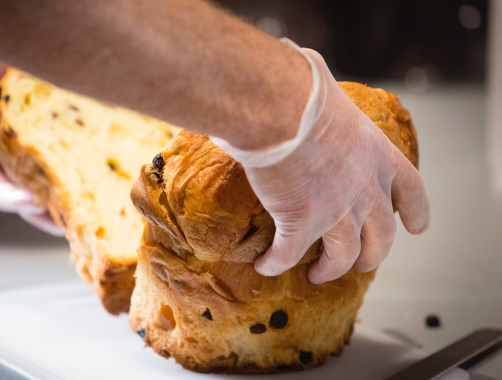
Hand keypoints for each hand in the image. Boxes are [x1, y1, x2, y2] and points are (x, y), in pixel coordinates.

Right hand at [213, 40, 429, 282]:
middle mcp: (366, 191)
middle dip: (372, 255)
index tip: (416, 229)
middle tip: (359, 262)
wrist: (281, 108)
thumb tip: (309, 76)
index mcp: (379, 157)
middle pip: (381, 238)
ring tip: (317, 275)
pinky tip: (266, 266)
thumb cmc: (302, 91)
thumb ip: (329, 96)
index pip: (411, 192)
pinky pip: (288, 255)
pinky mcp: (300, 224)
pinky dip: (276, 264)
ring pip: (342, 257)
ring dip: (330, 270)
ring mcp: (335, 212)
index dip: (416, 214)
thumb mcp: (331, 89)